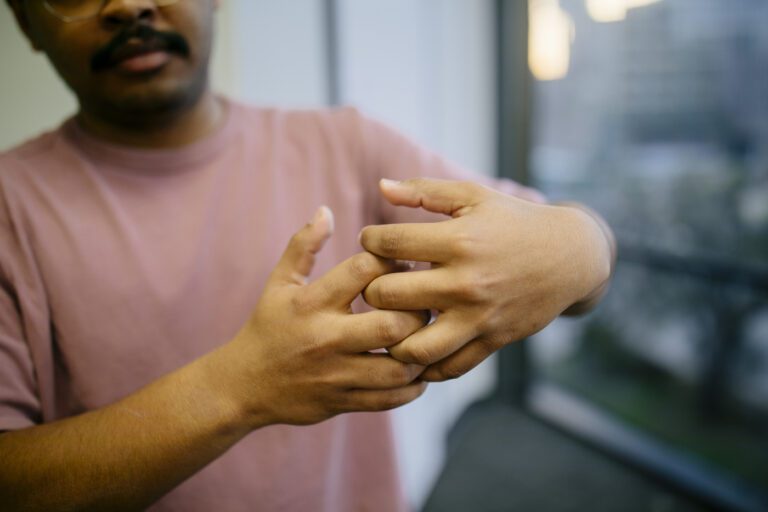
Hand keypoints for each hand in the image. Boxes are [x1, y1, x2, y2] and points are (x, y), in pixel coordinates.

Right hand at [224, 207, 427, 426]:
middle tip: (426, 304)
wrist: (243, 386)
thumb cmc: (267, 327)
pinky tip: (419, 370)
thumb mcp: (278, 283)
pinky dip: (412, 387)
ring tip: (426, 337)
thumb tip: (326, 210)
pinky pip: (389, 399)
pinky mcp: (342, 402)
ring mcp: (335, 374)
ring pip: (396, 368)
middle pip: (390, 324)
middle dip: (417, 312)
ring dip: (420, 352)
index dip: (392, 260)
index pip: (364, 271)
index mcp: (311, 303)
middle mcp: (325, 338)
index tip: (403, 262)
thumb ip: (303, 246)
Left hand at [359, 178, 612, 381]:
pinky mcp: (492, 341)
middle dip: (371, 289)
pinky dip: (425, 366)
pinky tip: (413, 347)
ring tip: (389, 322)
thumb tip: (381, 187)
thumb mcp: (473, 197)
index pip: (390, 244)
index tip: (371, 242)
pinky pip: (449, 368)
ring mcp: (479, 317)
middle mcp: (466, 282)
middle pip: (390, 296)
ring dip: (392, 337)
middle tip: (374, 283)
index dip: (369, 241)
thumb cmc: (514, 221)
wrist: (570, 257)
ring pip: (415, 347)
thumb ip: (425, 191)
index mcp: (459, 241)